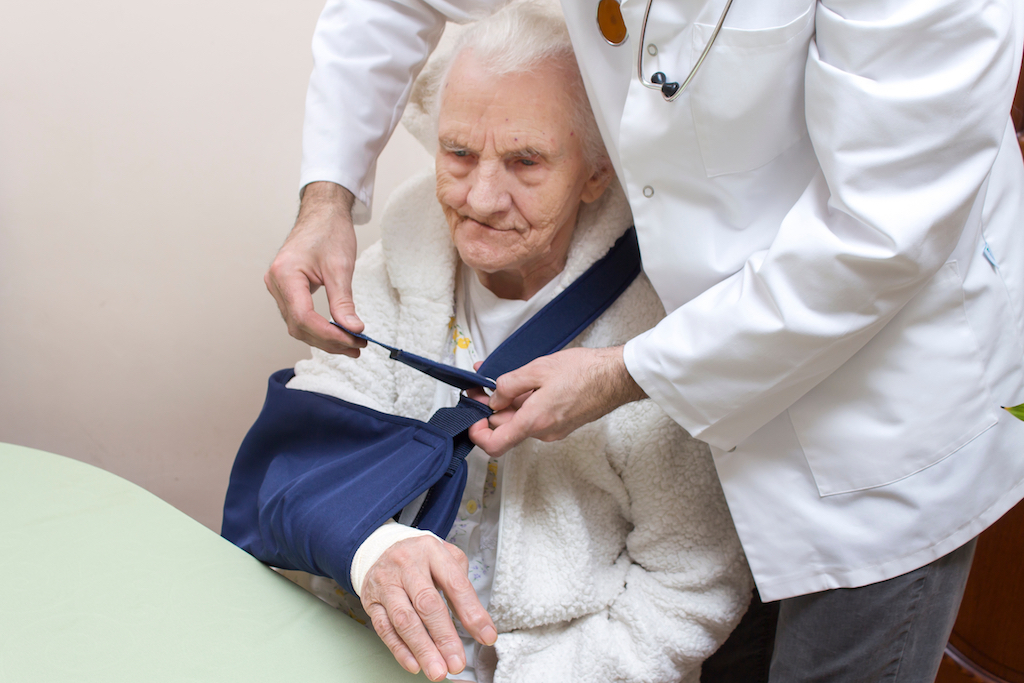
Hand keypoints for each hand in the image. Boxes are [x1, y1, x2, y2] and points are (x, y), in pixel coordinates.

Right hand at [264, 181, 366, 356]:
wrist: (322, 213)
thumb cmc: (329, 232)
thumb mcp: (340, 267)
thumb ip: (343, 301)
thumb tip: (353, 329)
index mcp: (285, 275)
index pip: (303, 317)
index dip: (328, 334)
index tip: (352, 341)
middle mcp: (275, 284)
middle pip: (299, 326)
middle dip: (329, 341)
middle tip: (357, 347)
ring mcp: (278, 288)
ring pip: (298, 325)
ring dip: (324, 338)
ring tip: (352, 345)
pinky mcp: (286, 290)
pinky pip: (299, 317)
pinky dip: (318, 328)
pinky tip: (338, 333)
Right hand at [360, 536, 496, 680]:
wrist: (382, 548)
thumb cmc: (422, 559)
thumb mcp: (447, 558)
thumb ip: (462, 587)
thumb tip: (479, 624)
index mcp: (432, 551)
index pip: (455, 584)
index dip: (472, 613)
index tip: (486, 636)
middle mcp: (406, 565)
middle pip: (427, 604)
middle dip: (444, 637)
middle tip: (456, 662)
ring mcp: (386, 583)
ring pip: (404, 620)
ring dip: (422, 649)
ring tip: (437, 670)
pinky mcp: (371, 601)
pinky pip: (384, 629)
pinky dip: (400, 650)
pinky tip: (415, 664)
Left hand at [468, 346, 646, 456]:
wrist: (616, 377)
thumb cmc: (584, 371)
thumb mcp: (538, 369)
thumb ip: (509, 385)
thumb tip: (493, 399)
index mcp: (534, 421)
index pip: (494, 445)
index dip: (477, 434)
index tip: (472, 416)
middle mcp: (543, 432)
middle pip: (506, 428)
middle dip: (490, 409)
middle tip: (481, 386)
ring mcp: (554, 430)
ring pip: (520, 422)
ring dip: (507, 404)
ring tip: (501, 380)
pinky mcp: (563, 424)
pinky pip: (535, 418)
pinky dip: (524, 404)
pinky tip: (524, 384)